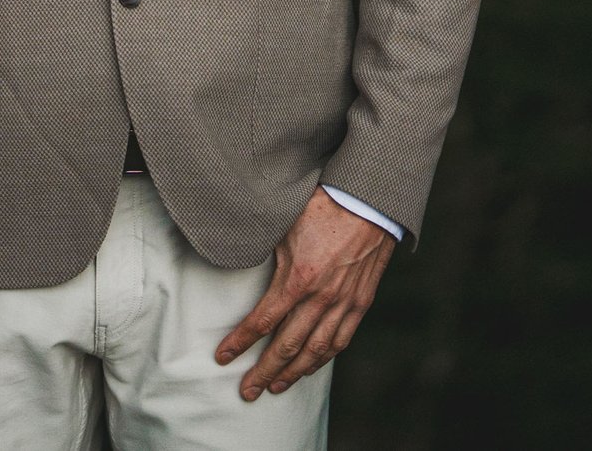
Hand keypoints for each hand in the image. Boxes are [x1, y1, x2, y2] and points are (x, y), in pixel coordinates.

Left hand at [216, 189, 394, 401]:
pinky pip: (341, 339)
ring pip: (317, 350)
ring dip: (294, 372)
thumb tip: (235, 258)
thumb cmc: (321, 206)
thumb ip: (262, 250)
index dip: (241, 342)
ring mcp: (344, 302)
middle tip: (247, 391)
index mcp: (299, 278)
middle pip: (288, 345)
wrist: (368, 201)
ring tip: (276, 386)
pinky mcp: (360, 302)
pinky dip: (324, 357)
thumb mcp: (283, 226)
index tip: (223, 357)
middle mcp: (322, 297)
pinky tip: (311, 366)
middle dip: (265, 371)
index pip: (263, 321)